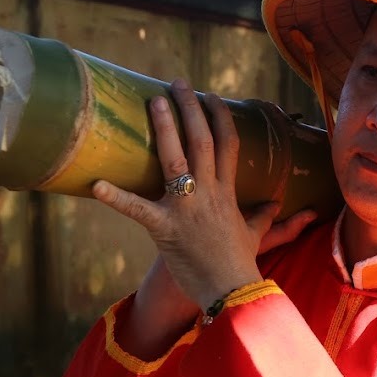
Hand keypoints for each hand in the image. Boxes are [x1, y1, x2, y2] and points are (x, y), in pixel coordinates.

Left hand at [91, 80, 316, 309]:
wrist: (232, 292)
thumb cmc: (241, 264)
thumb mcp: (257, 235)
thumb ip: (265, 216)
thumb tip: (281, 205)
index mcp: (228, 193)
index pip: (228, 144)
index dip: (220, 116)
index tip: (211, 96)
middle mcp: (209, 193)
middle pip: (202, 141)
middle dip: (190, 109)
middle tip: (177, 83)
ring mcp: (187, 209)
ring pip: (175, 160)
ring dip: (163, 128)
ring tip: (152, 101)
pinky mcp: (165, 229)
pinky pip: (137, 209)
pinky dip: (115, 197)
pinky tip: (95, 184)